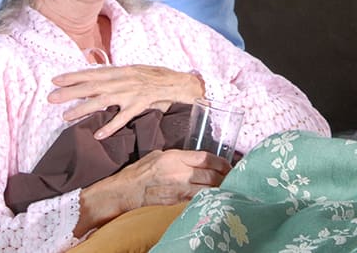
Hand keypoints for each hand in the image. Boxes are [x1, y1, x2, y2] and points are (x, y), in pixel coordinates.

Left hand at [48, 64, 204, 138]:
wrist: (183, 83)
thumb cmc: (160, 79)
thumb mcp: (137, 73)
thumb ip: (120, 78)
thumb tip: (101, 83)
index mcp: (123, 71)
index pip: (94, 73)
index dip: (74, 76)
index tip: (56, 80)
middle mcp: (125, 79)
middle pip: (92, 86)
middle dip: (70, 92)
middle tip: (50, 97)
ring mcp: (133, 91)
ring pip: (103, 100)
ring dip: (83, 108)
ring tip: (66, 117)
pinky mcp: (143, 103)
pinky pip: (124, 116)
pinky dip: (111, 125)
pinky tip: (99, 134)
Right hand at [77, 149, 229, 233]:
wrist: (124, 191)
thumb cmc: (139, 172)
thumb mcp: (158, 155)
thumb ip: (177, 156)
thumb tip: (192, 158)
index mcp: (175, 157)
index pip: (206, 158)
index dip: (221, 162)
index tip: (229, 165)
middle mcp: (179, 172)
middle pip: (210, 174)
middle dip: (224, 177)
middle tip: (232, 178)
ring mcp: (177, 188)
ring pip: (207, 188)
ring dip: (219, 188)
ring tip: (226, 187)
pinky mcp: (175, 201)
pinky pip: (196, 199)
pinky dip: (207, 198)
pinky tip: (213, 197)